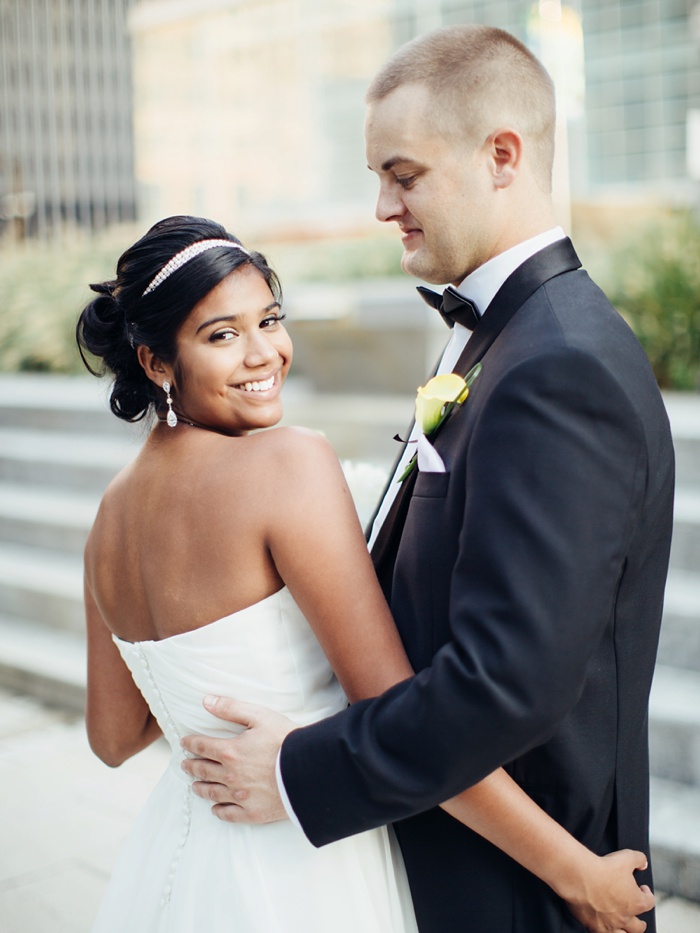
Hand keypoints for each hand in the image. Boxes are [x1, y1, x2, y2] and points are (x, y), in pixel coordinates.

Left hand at [180, 696, 296, 823]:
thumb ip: (231, 708)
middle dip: (192, 766)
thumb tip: (206, 701)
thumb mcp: (260, 716)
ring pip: (212, 793)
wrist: (309, 771)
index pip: (202, 747)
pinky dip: (218, 810)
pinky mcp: (252, 813)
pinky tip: (215, 808)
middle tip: (184, 764)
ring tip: (194, 785)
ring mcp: (239, 797)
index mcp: (230, 751)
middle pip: (203, 771)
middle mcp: (230, 776)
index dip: (191, 744)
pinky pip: (228, 814)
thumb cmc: (286, 740)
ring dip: (200, 787)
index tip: (184, 743)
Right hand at [563, 849, 654, 932]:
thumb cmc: (602, 869)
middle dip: (640, 923)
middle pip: (638, 927)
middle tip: (638, 919)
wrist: (579, 876)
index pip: (649, 903)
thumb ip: (638, 859)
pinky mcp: (592, 925)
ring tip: (623, 930)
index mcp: (636, 902)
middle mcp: (625, 917)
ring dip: (624, 932)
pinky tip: (600, 926)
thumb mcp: (626, 857)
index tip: (643, 890)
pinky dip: (603, 931)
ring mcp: (609, 924)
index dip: (648, 895)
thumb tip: (642, 862)